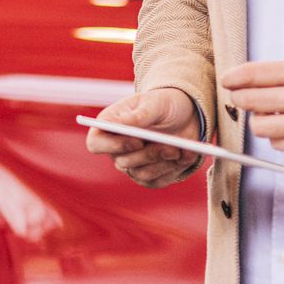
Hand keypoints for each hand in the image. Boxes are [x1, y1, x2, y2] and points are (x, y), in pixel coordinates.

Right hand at [86, 87, 201, 187]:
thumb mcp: (154, 103)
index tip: (138, 141)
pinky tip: (186, 155)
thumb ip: (139, 115)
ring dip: (164, 163)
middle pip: (122, 162)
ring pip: (141, 174)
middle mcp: (116, 149)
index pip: (96, 144)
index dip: (113, 146)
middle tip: (171, 146)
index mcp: (109, 126)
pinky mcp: (149, 176)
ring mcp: (132, 164)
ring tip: (183, 148)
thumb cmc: (164, 104)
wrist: (185, 115)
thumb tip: (123, 124)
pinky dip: (174, 169)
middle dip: (150, 154)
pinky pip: (157, 181)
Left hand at [223, 59, 283, 157]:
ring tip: (271, 115)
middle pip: (248, 101)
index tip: (227, 81)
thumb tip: (242, 81)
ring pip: (259, 127)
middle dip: (240, 99)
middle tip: (243, 98)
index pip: (252, 74)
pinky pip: (277, 144)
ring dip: (259, 121)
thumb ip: (279, 74)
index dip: (233, 78)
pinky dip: (277, 137)